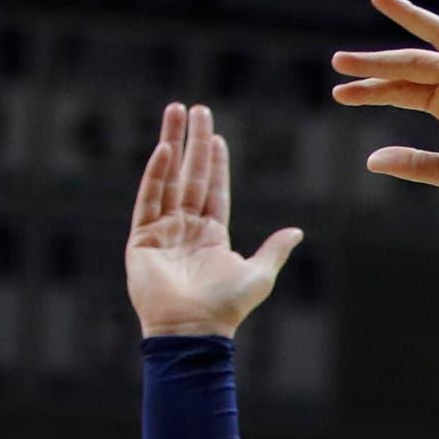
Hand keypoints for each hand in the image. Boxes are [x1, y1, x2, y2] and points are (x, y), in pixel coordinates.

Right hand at [124, 104, 302, 337]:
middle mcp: (186, 228)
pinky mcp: (142, 237)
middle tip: (194, 109)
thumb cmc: (226, 307)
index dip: (215, 163)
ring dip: (172, 145)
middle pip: (190, 175)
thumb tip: (296, 231)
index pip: (214, 189)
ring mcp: (162, 230)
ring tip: (175, 113)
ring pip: (168, 179)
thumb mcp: (259, 274)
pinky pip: (149, 199)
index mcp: (212, 235)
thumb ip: (274, 250)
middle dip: (192, 142)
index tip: (216, 135)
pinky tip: (164, 151)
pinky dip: (155, 175)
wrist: (194, 329)